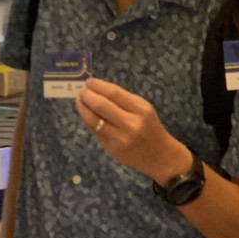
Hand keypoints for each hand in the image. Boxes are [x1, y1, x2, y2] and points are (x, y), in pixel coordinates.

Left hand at [75, 77, 190, 182]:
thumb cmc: (150, 127)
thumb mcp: (143, 109)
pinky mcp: (111, 149)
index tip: (89, 82)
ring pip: (93, 120)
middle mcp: (130, 124)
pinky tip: (86, 115)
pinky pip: (95, 132)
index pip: (114, 93)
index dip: (98, 86)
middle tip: (81, 91)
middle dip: (87, 96)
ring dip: (83, 109)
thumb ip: (123, 100)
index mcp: (140, 110)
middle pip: (101, 106)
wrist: (159, 155)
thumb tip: (97, 89)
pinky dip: (88, 121)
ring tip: (79, 102)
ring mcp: (119, 138)